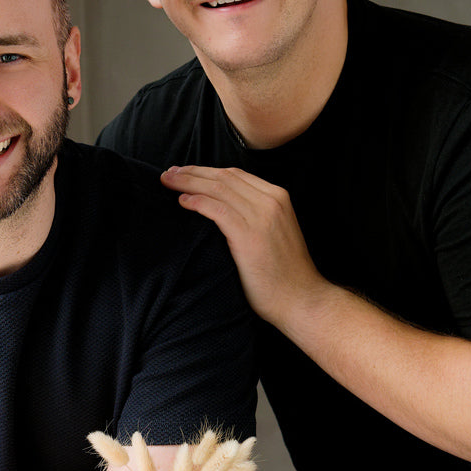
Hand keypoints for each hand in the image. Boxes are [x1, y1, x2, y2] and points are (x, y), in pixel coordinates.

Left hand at [161, 164, 325, 326]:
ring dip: (189, 183)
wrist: (301, 299)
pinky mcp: (249, 236)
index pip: (235, 174)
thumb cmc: (284, 274)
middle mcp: (271, 201)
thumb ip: (255, 215)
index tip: (185, 172)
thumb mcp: (274, 232)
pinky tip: (182, 202)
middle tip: (169, 173)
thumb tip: (222, 208)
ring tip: (168, 182)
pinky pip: (217, 210)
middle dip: (192, 172)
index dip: (206, 170)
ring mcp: (262, 217)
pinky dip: (197, 202)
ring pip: (218, 189)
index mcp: (278, 197)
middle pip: (224, 177)